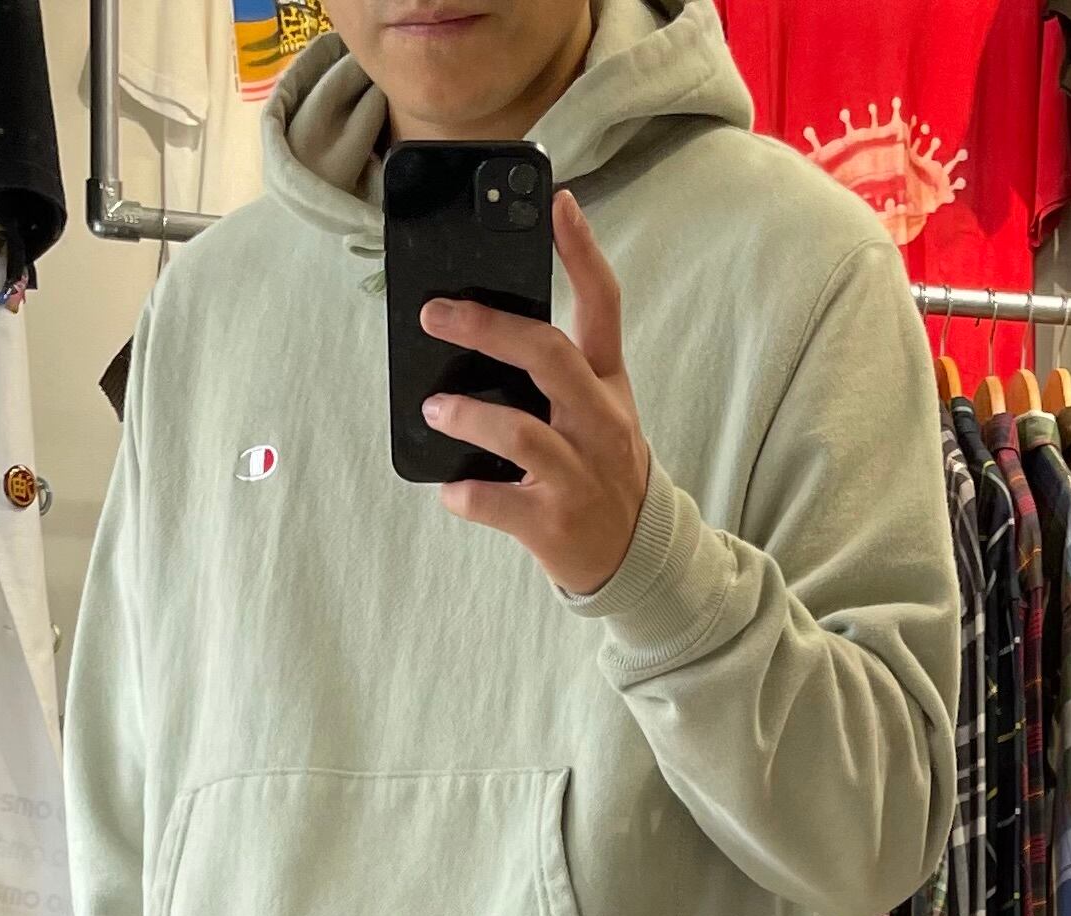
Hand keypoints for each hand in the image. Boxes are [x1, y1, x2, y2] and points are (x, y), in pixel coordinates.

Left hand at [420, 190, 650, 594]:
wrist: (636, 558)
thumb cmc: (600, 469)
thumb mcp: (599, 411)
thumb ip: (554, 371)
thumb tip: (475, 333)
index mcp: (608, 385)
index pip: (603, 306)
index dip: (581, 251)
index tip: (557, 202)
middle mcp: (598, 423)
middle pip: (549, 356)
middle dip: (488, 328)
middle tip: (435, 315)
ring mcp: (578, 475)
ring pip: (519, 432)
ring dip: (466, 416)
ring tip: (434, 408)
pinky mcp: (553, 523)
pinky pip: (496, 502)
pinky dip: (464, 494)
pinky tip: (450, 488)